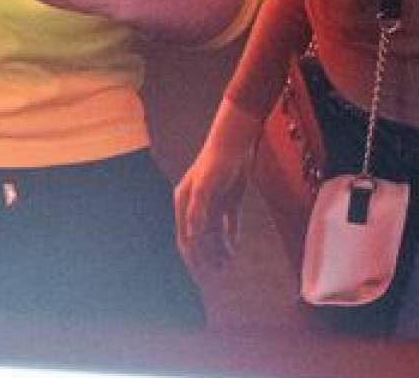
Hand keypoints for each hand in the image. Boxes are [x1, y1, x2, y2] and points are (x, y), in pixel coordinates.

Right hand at [173, 130, 253, 276]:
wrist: (234, 145)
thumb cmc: (215, 164)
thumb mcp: (204, 186)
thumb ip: (197, 210)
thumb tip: (192, 235)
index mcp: (185, 204)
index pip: (186, 237)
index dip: (192, 256)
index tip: (199, 273)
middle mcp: (197, 207)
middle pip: (199, 238)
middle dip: (206, 256)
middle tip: (217, 273)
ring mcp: (213, 205)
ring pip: (214, 234)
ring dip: (219, 249)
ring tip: (227, 265)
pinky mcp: (229, 202)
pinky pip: (228, 225)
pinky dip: (230, 237)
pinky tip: (234, 249)